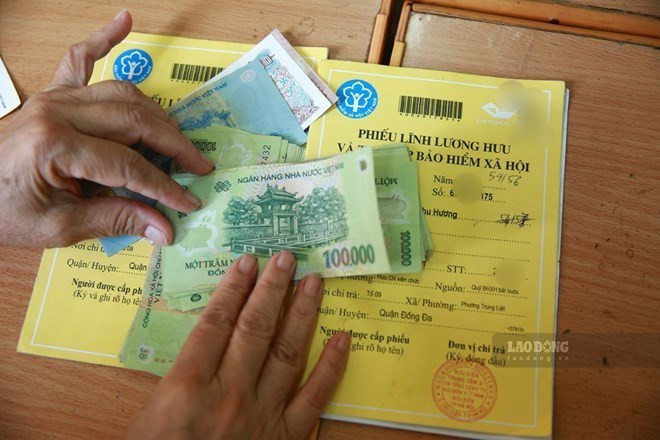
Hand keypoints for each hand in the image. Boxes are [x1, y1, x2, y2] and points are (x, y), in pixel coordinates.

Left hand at [0, 10, 212, 247]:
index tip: (190, 200)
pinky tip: (124, 21)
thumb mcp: (59, 228)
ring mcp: (53, 97)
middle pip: (133, 120)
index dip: (164, 186)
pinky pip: (79, 60)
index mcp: (55, 146)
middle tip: (199, 165)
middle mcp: (57, 112)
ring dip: (156, 115)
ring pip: (122, 94)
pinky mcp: (50, 94)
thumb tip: (165, 227)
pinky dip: (103, 40)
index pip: (128, 165)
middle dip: (173, 144)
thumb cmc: (3, 213)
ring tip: (178, 139)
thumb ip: (115, 220)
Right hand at [127, 252, 349, 438]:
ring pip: (288, 353)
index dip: (233, 288)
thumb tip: (207, 334)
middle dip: (272, 290)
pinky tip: (343, 338)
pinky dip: (332, 366)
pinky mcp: (287, 437)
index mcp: (189, 387)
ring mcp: (263, 415)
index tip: (248, 261)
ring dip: (303, 314)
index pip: (216, 323)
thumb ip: (180, 374)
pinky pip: (316, 397)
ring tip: (314, 282)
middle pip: (255, 329)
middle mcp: (230, 394)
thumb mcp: (152, 414)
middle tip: (287, 258)